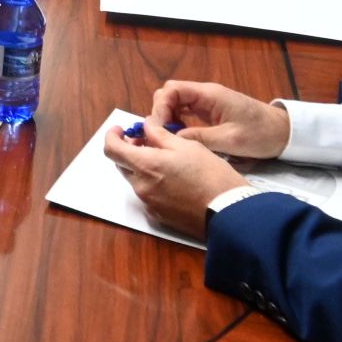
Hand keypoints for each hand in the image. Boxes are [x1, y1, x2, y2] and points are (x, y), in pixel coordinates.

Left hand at [103, 118, 250, 239]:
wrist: (229, 212)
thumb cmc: (211, 175)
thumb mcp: (187, 145)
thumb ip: (160, 134)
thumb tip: (145, 126)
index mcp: (146, 166)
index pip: (112, 149)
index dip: (112, 136)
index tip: (120, 130)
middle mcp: (141, 186)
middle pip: (122, 165)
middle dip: (130, 150)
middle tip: (148, 141)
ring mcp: (148, 203)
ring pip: (136, 179)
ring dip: (143, 167)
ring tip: (167, 159)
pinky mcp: (158, 215)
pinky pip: (147, 194)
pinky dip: (152, 183)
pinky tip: (174, 180)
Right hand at [151, 80, 291, 158]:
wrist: (283, 133)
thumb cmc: (260, 134)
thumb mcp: (230, 140)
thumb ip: (199, 137)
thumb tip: (172, 138)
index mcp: (209, 95)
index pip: (172, 90)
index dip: (161, 107)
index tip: (159, 128)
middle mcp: (205, 94)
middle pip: (170, 94)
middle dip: (161, 112)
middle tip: (159, 133)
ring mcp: (207, 102)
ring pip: (176, 102)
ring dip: (168, 117)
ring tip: (166, 136)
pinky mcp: (210, 111)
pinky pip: (185, 111)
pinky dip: (177, 121)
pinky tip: (178, 136)